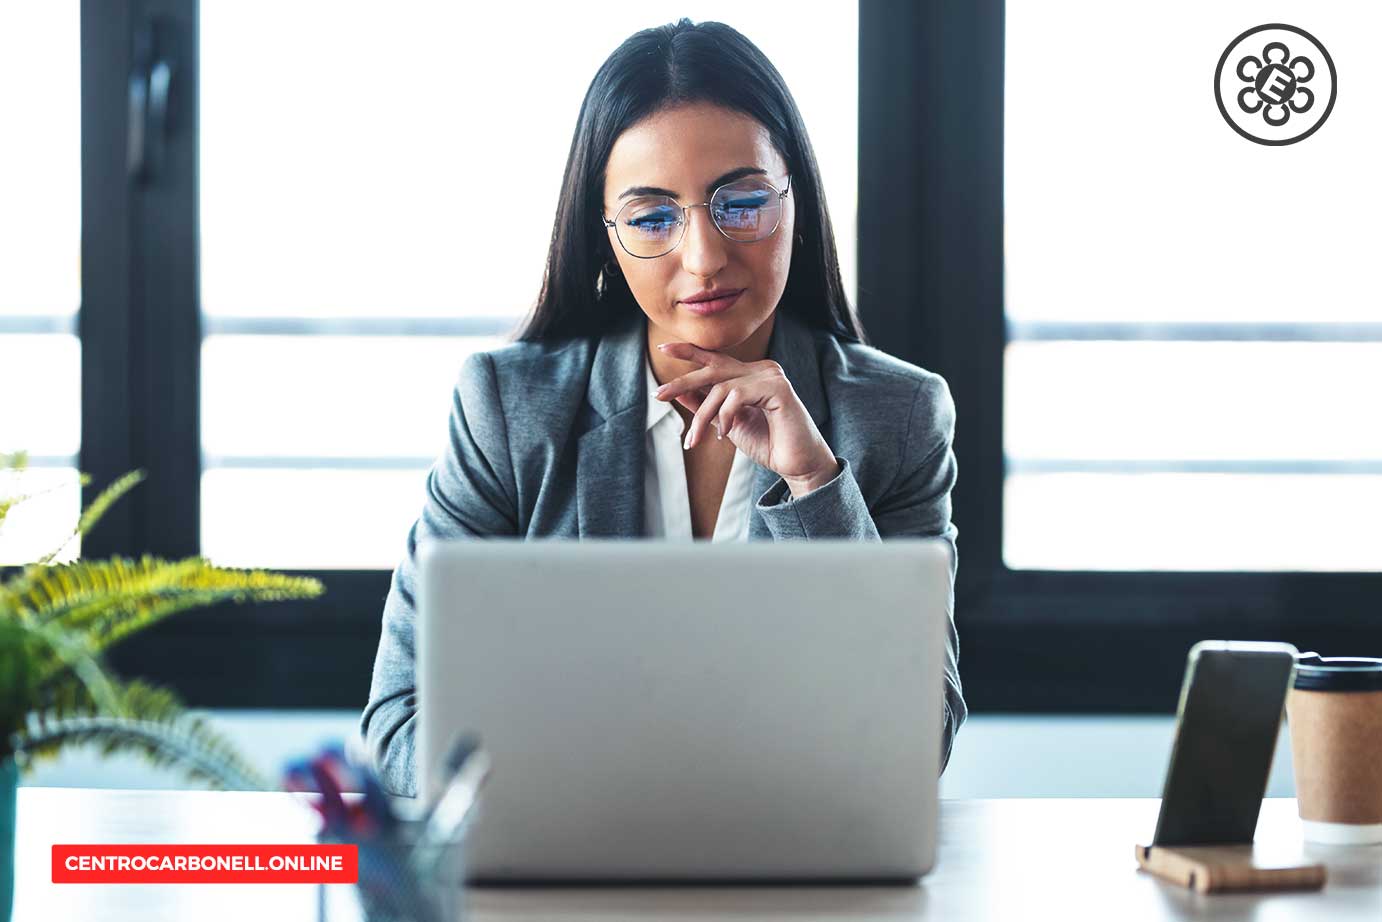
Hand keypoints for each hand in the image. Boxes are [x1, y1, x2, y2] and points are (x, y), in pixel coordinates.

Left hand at [653, 342, 841, 496]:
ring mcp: (772, 376)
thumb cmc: (768, 444)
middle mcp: (762, 369)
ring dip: (702, 417)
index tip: (664, 349)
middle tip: (659, 394)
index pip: (716, 359)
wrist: (797, 465)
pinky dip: (725, 417)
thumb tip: (679, 392)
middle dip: (683, 381)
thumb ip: (707, 406)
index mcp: (751, 375)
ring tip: (695, 440)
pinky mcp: (779, 388)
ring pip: (721, 388)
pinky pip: (737, 396)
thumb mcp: (728, 424)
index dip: (690, 352)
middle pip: (714, 368)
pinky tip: (725, 435)